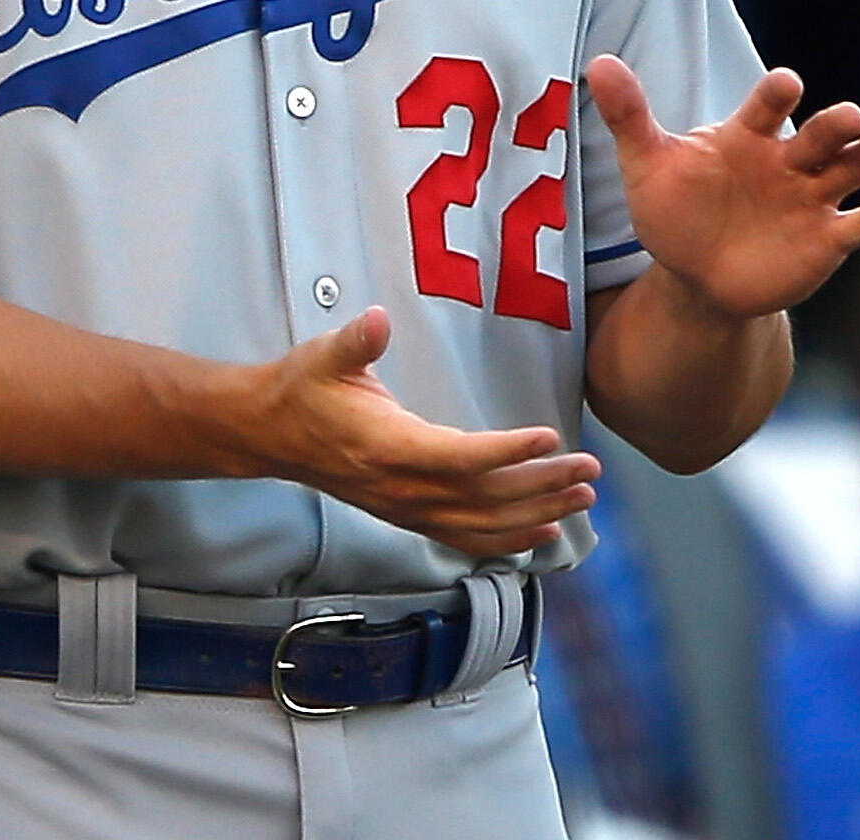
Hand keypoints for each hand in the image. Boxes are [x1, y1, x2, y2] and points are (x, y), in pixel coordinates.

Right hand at [240, 308, 601, 556]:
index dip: (506, 451)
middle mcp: (401, 488)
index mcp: (387, 447)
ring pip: (483, 524)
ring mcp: (406, 509)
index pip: (459, 457)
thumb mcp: (325, 355)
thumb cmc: (302, 389)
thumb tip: (379, 319)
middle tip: (589, 469)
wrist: (270, 433)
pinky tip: (543, 533)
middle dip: (543, 485)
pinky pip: (465, 539)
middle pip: (485, 497)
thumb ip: (358, 340)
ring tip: (581, 497)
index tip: (549, 437)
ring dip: (538, 514)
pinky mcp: (407, 517)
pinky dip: (509, 541)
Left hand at [590, 56, 859, 321]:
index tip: (786, 84)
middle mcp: (787, 162)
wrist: (694, 274)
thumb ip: (629, 117)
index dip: (776, 96)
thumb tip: (597, 62)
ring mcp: (811, 198)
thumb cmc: (674, 210)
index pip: (765, 109)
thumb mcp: (646, 166)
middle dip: (833, 127)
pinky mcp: (828, 238)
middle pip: (818, 137)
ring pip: (850, 170)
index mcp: (746, 137)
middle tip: (850, 116)